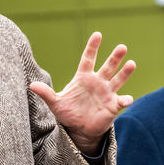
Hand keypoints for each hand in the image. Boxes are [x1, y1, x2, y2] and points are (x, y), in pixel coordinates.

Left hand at [29, 32, 134, 154]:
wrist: (79, 129)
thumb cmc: (68, 113)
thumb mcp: (56, 103)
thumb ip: (46, 93)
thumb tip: (32, 85)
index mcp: (83, 78)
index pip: (88, 59)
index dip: (92, 47)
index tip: (98, 35)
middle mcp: (97, 82)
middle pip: (107, 67)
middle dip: (115, 57)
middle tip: (122, 47)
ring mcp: (107, 93)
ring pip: (118, 80)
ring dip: (125, 72)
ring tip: (131, 64)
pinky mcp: (113, 106)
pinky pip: (121, 101)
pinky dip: (125, 100)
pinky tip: (126, 100)